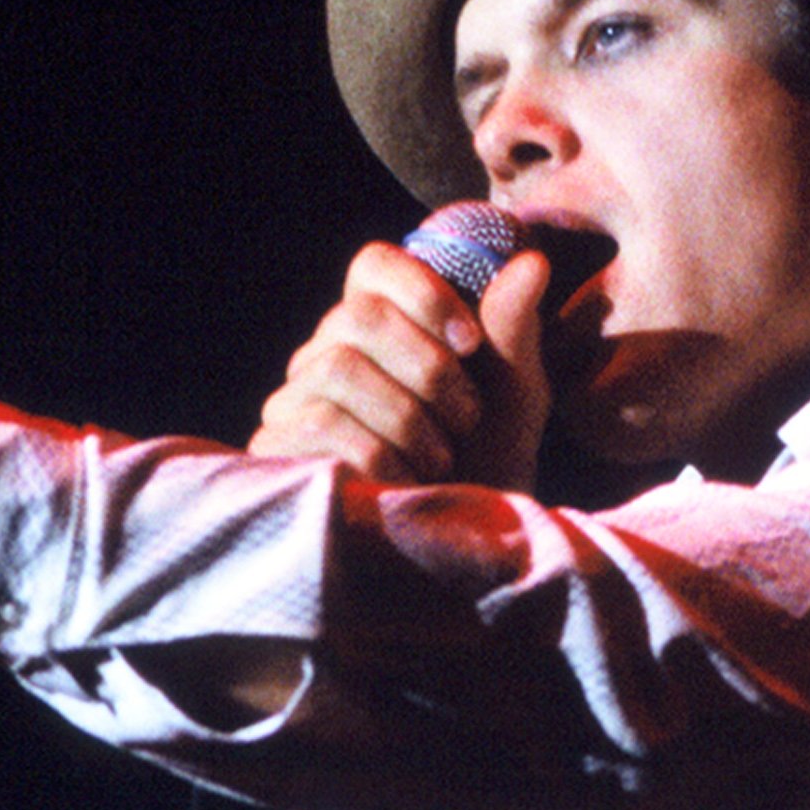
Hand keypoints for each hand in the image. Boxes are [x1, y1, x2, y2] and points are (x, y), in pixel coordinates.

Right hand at [251, 235, 552, 491]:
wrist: (456, 549)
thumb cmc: (486, 464)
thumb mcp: (513, 396)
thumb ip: (514, 329)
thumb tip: (532, 261)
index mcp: (382, 327)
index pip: (374, 265)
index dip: (422, 291)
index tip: (470, 341)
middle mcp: (327, 353)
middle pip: (358, 315)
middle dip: (429, 369)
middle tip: (466, 419)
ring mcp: (294, 400)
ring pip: (339, 367)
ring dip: (409, 417)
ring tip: (440, 461)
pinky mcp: (276, 449)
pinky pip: (320, 422)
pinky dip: (379, 455)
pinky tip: (405, 484)